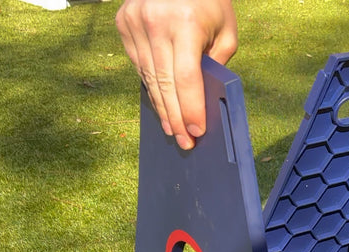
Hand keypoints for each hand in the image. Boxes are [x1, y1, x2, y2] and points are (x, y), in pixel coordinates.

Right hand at [116, 0, 237, 149]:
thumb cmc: (209, 1)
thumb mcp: (225, 28)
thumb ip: (216, 62)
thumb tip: (203, 98)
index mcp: (184, 23)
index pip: (186, 78)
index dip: (191, 109)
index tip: (197, 132)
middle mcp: (154, 22)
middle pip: (164, 83)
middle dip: (176, 117)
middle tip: (185, 141)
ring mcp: (134, 22)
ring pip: (148, 77)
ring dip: (161, 107)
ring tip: (173, 129)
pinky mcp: (123, 23)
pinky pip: (138, 64)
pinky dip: (151, 86)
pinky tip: (161, 104)